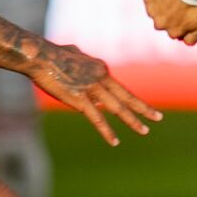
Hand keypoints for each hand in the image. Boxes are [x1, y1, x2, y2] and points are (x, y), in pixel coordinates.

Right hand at [30, 42, 160, 145]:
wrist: (39, 56)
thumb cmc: (51, 55)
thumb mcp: (74, 56)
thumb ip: (82, 62)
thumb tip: (81, 60)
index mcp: (100, 68)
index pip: (118, 87)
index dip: (125, 99)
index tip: (135, 107)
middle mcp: (101, 78)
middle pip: (127, 96)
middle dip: (143, 108)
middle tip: (158, 117)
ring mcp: (92, 89)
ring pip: (118, 108)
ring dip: (132, 120)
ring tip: (145, 130)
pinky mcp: (80, 99)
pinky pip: (97, 119)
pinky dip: (107, 131)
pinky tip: (115, 141)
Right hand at [144, 0, 196, 45]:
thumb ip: (192, 37)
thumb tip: (184, 42)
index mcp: (173, 32)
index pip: (174, 31)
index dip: (180, 21)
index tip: (185, 11)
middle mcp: (160, 25)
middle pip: (162, 22)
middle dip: (169, 14)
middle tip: (179, 2)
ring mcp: (152, 11)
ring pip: (155, 10)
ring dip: (162, 4)